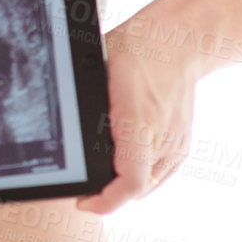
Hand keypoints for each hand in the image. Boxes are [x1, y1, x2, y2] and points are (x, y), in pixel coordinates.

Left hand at [75, 11, 205, 215]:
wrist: (178, 41)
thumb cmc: (134, 50)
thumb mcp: (97, 71)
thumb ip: (84, 106)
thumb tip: (58, 132)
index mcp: (139, 119)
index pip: (130, 182)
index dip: (105, 201)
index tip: (83, 201)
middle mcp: (162, 136)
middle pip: (134, 189)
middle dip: (107, 191)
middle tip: (85, 181)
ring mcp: (176, 142)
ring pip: (147, 186)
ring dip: (124, 184)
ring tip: (103, 167)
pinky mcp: (182, 144)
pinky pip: (159, 175)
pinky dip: (140, 174)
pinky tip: (124, 158)